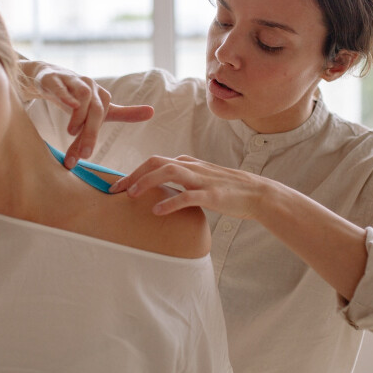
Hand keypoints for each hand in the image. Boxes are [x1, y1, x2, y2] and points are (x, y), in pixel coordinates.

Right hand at [22, 59, 152, 167]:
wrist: (49, 77)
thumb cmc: (77, 96)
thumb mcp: (98, 108)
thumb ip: (123, 113)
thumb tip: (152, 112)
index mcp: (102, 96)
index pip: (104, 116)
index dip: (102, 130)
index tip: (104, 144)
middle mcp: (90, 86)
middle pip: (96, 109)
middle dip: (91, 132)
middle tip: (84, 153)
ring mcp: (72, 81)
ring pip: (83, 95)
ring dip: (79, 115)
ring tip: (72, 132)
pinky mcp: (54, 79)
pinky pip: (60, 86)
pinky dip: (65, 95)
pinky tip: (68, 105)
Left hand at [111, 155, 268, 218]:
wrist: (255, 193)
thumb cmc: (226, 188)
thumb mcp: (200, 179)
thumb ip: (181, 179)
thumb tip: (159, 186)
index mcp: (187, 163)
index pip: (154, 162)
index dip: (133, 172)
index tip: (117, 186)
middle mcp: (191, 167)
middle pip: (156, 162)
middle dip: (133, 175)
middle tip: (116, 190)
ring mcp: (201, 179)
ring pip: (169, 172)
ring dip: (147, 181)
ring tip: (132, 195)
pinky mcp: (211, 195)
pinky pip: (187, 196)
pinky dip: (170, 202)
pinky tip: (157, 211)